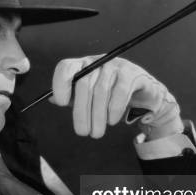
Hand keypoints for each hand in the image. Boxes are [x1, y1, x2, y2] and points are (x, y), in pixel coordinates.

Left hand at [50, 55, 183, 139]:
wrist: (143, 95)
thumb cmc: (110, 96)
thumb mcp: (89, 97)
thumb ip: (72, 97)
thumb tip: (53, 99)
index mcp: (83, 65)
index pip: (66, 67)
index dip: (60, 83)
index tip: (61, 102)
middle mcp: (98, 61)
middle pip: (84, 84)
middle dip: (81, 112)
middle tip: (82, 132)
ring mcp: (115, 65)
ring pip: (101, 91)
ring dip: (97, 116)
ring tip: (97, 133)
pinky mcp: (132, 73)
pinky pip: (120, 92)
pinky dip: (114, 109)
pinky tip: (112, 121)